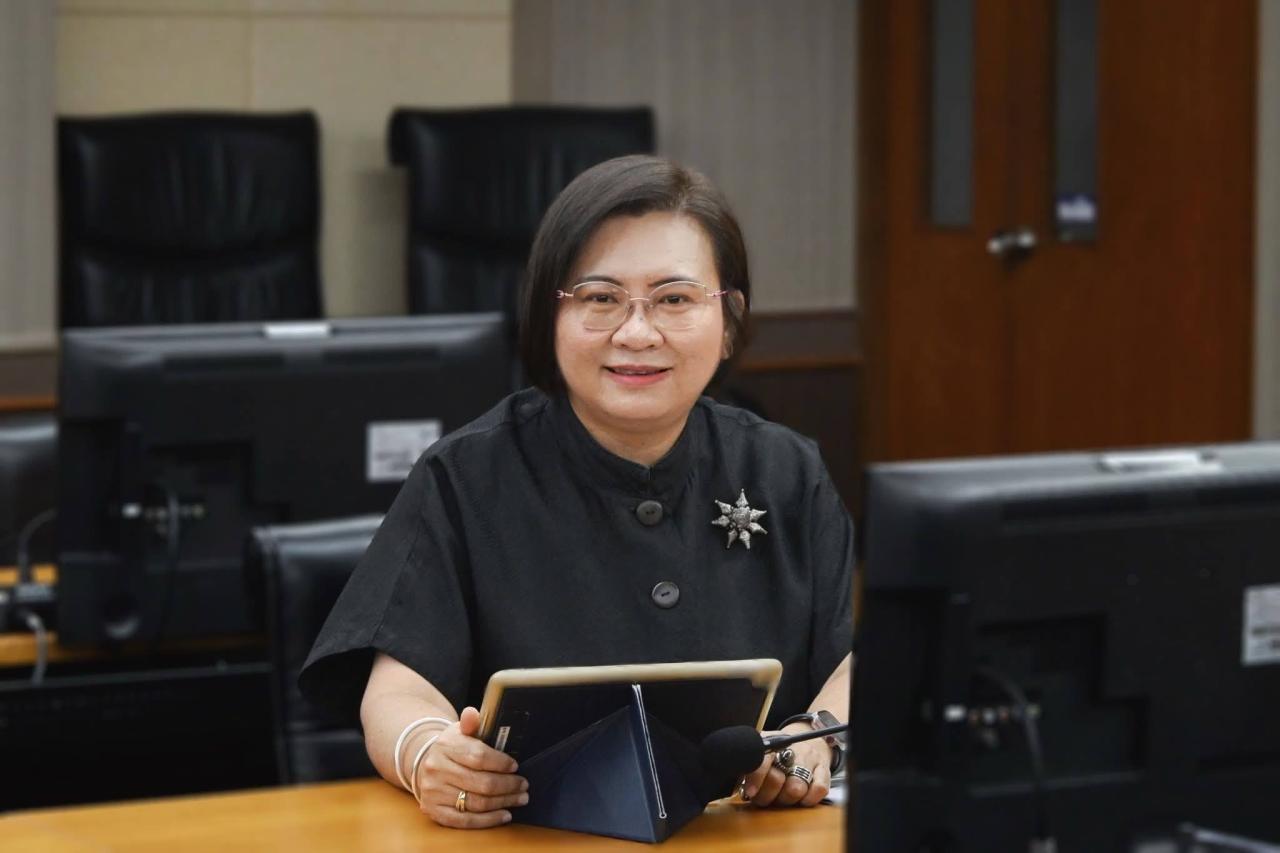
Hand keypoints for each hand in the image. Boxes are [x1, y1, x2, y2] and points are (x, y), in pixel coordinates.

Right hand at [412, 706, 528, 827]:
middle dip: (508, 786)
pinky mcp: (434, 811)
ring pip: (476, 803)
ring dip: (503, 803)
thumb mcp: (461, 730)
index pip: (479, 757)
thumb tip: (472, 713)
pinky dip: (488, 820)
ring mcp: (434, 792)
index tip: (515, 766)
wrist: (426, 764)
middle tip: (524, 785)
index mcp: (446, 746)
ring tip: (519, 799)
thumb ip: (471, 723)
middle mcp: (437, 769)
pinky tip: (504, 815)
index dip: (501, 763)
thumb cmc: (452, 747)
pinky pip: (464, 821)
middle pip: (481, 783)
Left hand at [740, 726, 831, 807]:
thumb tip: (734, 784)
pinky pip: (819, 790)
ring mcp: (809, 759)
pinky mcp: (824, 770)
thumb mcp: (759, 753)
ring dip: (785, 799)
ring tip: (781, 797)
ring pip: (796, 789)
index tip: (750, 791)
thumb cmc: (777, 753)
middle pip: (778, 780)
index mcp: (771, 743)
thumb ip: (747, 765)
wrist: (805, 739)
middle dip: (768, 795)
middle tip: (765, 796)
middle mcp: (791, 749)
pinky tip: (800, 798)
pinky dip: (808, 799)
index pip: (762, 758)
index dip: (755, 777)